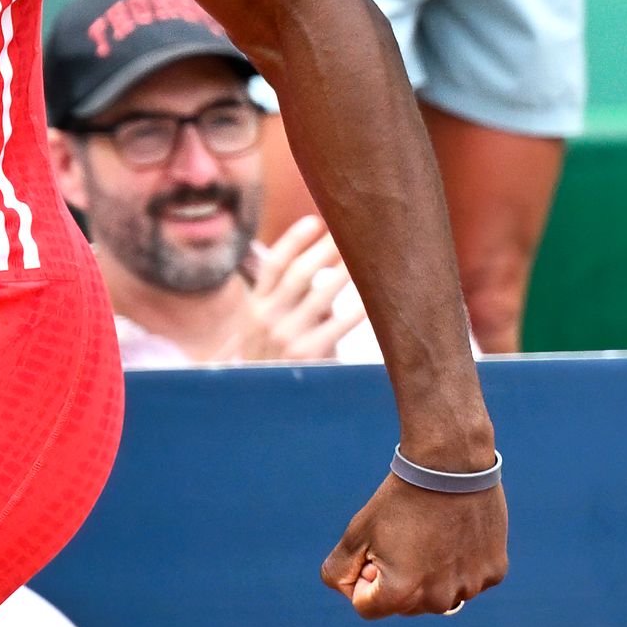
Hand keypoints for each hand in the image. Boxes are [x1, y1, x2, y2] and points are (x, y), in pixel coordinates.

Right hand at [237, 214, 367, 362]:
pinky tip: (371, 297)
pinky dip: (356, 309)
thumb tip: (332, 270)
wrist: (266, 405)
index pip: (273, 264)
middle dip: (326, 250)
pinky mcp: (308, 355)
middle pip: (299, 273)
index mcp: (255, 306)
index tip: (315, 221)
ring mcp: (286, 336)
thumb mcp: (268, 328)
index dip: (294, 240)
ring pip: (320, 294)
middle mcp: (267, 318)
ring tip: (365, 257)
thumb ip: (291, 300)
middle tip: (349, 233)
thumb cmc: (276, 359)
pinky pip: (338, 325)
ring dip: (344, 272)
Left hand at [320, 472, 507, 617]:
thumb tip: (351, 593)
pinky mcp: (494, 573)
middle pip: (405, 606)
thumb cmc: (400, 499)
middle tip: (408, 539)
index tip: (378, 547)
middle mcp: (438, 600)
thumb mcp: (356, 534)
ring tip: (435, 535)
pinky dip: (462, 564)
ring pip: (439, 595)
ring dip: (433, 575)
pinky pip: (469, 580)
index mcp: (400, 594)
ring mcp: (470, 588)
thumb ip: (338, 572)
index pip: (366, 606)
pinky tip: (459, 535)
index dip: (365, 575)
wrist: (451, 463)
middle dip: (399, 580)